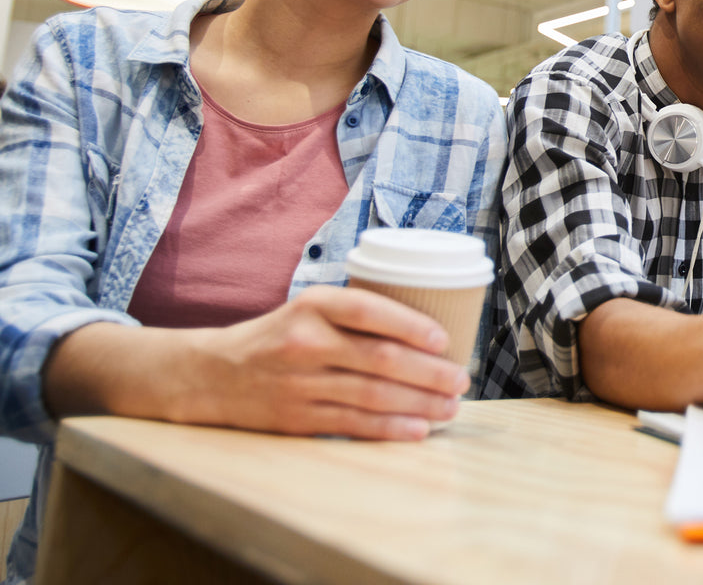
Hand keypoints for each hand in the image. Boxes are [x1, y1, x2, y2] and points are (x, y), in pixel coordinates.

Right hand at [177, 286, 468, 438]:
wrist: (210, 374)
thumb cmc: (278, 336)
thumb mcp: (308, 309)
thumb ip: (355, 314)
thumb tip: (428, 328)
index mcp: (312, 305)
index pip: (367, 310)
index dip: (409, 324)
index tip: (444, 338)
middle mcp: (305, 342)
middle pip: (378, 358)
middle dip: (428, 372)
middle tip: (461, 379)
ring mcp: (299, 383)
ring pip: (371, 395)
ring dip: (418, 403)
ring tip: (450, 407)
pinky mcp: (296, 418)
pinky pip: (352, 424)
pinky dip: (389, 429)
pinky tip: (418, 429)